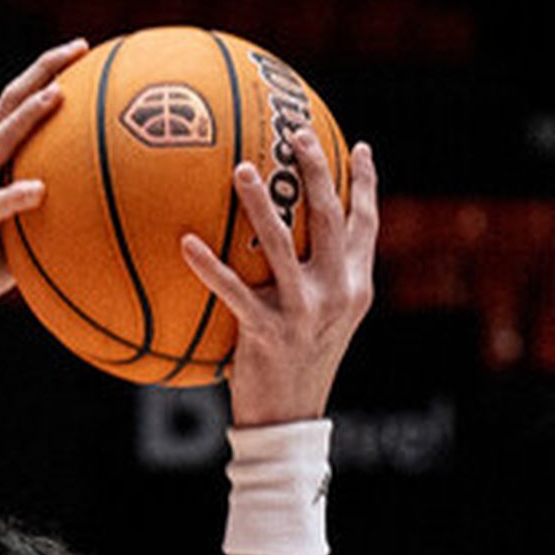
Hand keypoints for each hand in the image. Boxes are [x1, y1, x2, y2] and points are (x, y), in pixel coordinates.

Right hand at [0, 38, 87, 326]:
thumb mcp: (17, 231)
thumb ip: (47, 211)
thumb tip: (101, 210)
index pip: (17, 103)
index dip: (47, 71)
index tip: (84, 50)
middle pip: (8, 104)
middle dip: (43, 72)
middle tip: (79, 50)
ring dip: (26, 118)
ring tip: (56, 98)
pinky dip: (13, 196)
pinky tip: (39, 190)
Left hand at [183, 132, 378, 425]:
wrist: (289, 421)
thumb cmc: (298, 366)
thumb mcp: (322, 321)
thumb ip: (318, 280)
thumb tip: (292, 239)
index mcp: (355, 285)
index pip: (367, 224)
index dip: (366, 183)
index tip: (361, 146)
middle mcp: (337, 292)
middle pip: (331, 217)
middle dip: (316, 170)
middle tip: (296, 133)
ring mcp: (305, 312)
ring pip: (284, 244)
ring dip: (262, 203)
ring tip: (242, 169)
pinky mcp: (268, 333)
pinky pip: (233, 290)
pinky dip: (209, 266)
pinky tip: (186, 243)